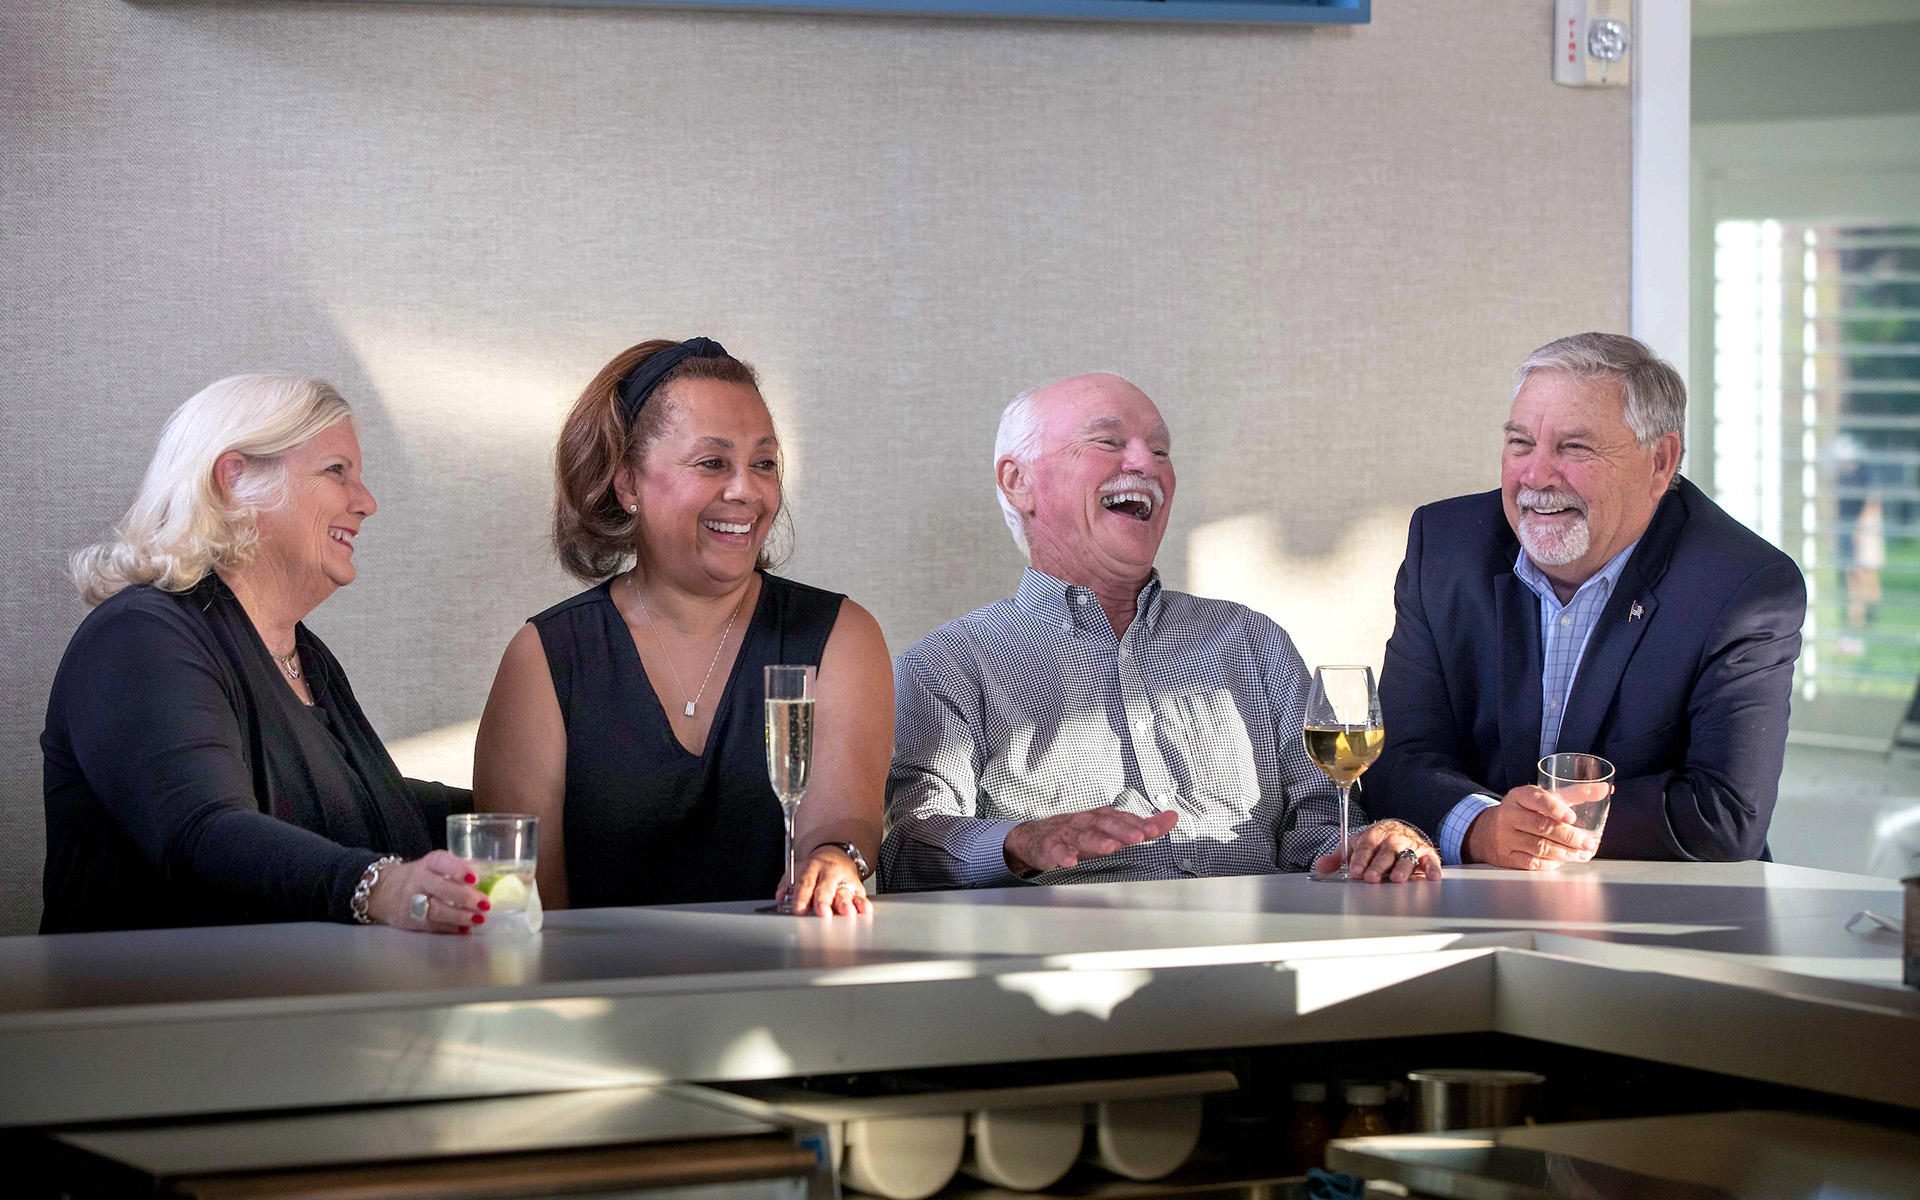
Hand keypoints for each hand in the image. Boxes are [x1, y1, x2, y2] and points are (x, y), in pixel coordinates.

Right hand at [366, 850, 491, 932]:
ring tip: (479, 919)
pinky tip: (465, 929)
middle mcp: (418, 880)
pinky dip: (450, 928)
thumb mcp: (433, 867)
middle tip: (484, 904)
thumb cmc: (421, 877)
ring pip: (436, 910)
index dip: (458, 869)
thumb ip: (456, 873)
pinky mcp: (409, 920)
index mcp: (428, 864)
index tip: (475, 878)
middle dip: (465, 897)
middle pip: (441, 888)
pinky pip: (432, 926)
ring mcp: (412, 901)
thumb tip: (491, 883)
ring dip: (460, 916)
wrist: (383, 891)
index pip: (441, 862)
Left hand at [782, 845, 872, 916]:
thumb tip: (780, 900)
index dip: (802, 897)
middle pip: (825, 889)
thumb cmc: (814, 869)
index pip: (805, 883)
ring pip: (844, 892)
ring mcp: (844, 878)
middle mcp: (828, 872)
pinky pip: (860, 895)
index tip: (799, 910)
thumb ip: (786, 886)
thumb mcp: (797, 870)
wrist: (834, 854)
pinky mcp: (856, 885)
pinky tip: (864, 909)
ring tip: (847, 913)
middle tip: (823, 914)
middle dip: (824, 902)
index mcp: (811, 868)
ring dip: (846, 904)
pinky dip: (862, 903)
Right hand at [1003, 806, 1178, 874]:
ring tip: (1109, 847)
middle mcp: (1086, 822)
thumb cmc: (1080, 833)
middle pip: (1106, 824)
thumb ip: (1142, 826)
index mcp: (1102, 818)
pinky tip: (1070, 861)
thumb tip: (1171, 818)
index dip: (1140, 823)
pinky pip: (1057, 850)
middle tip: (1138, 836)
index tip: (1157, 829)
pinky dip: (1063, 855)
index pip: (1124, 818)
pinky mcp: (1051, 846)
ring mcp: (1068, 834)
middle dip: (1123, 830)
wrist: (1038, 837)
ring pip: (1083, 836)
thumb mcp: (1112, 829)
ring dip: (1097, 841)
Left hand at [1313, 819, 1441, 882]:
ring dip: (1402, 868)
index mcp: (1373, 836)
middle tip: (1372, 877)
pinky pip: (1431, 861)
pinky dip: (1433, 869)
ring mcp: (1410, 846)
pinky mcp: (1426, 854)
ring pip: (1406, 857)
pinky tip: (1432, 878)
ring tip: (1397, 879)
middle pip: (1385, 853)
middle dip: (1378, 865)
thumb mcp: (1354, 847)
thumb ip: (1338, 858)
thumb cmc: (1374, 843)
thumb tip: (1319, 866)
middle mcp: (1392, 840)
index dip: (1360, 859)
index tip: (1355, 871)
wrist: (1399, 830)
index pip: (1365, 847)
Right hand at [1465, 786, 1600, 869]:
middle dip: (1568, 837)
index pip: (1536, 799)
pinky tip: (1564, 860)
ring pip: (1538, 847)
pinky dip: (1551, 863)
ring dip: (1564, 852)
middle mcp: (1509, 815)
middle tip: (1587, 843)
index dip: (1554, 808)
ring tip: (1582, 854)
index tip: (1572, 817)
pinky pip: (1532, 862)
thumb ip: (1575, 794)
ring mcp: (1506, 837)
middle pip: (1541, 826)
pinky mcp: (1507, 856)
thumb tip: (1606, 789)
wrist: (1489, 831)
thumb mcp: (1545, 798)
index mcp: (1519, 796)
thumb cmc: (1526, 811)